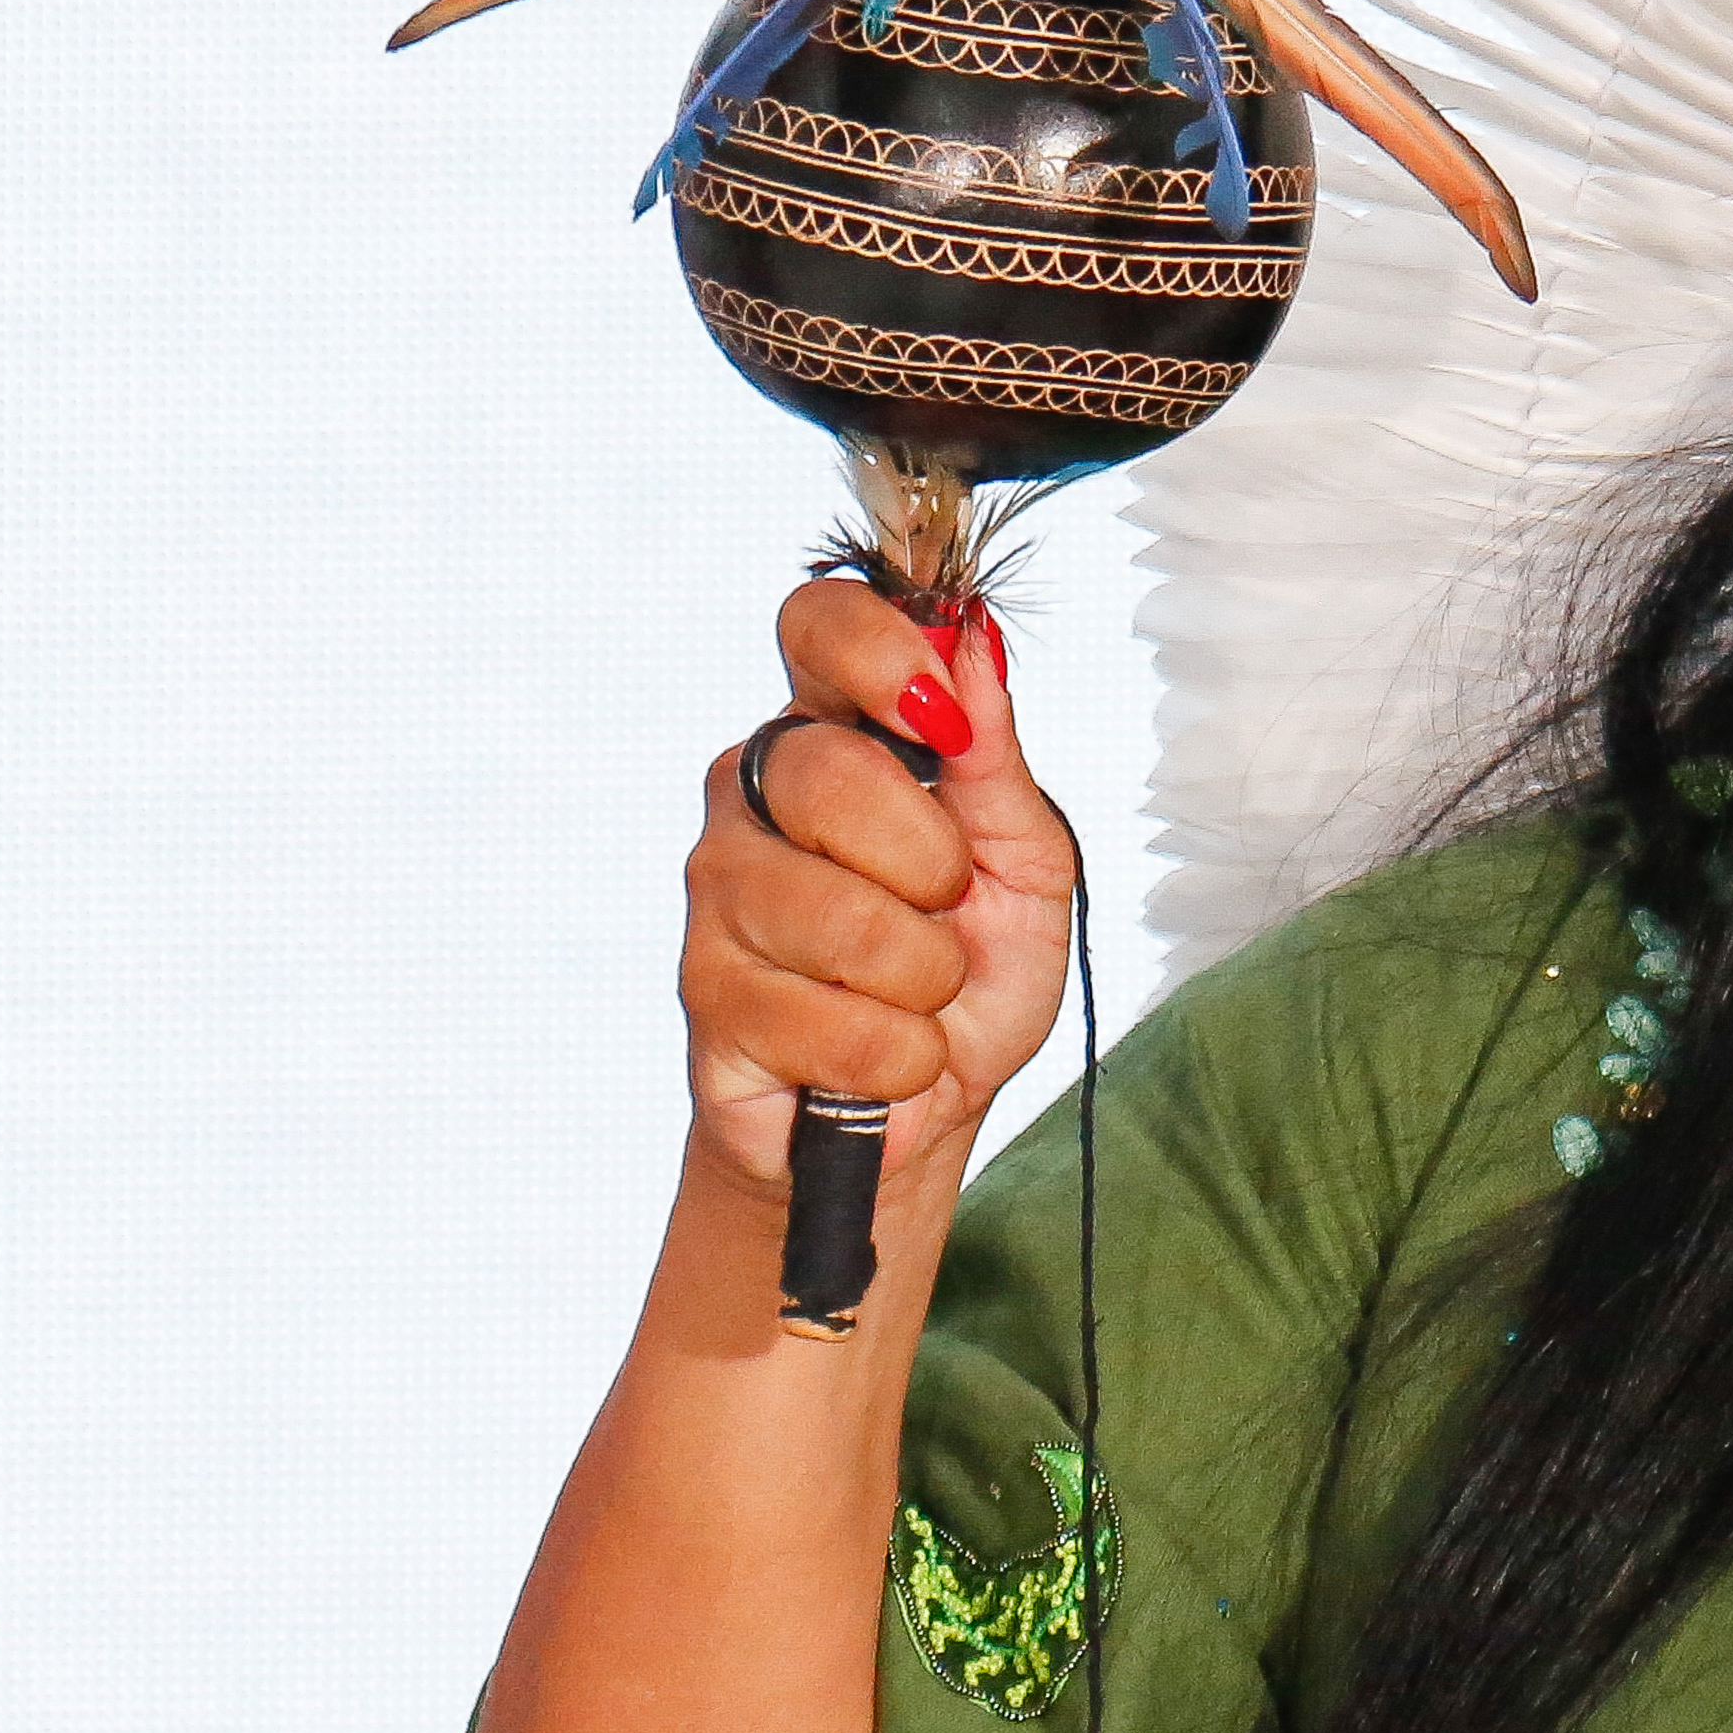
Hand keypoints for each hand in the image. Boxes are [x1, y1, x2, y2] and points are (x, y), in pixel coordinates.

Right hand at [674, 579, 1080, 1222]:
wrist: (927, 1109)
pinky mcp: (706, 993)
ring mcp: (718, 889)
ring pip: (836, 914)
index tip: (936, 714)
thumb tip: (974, 641)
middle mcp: (758, 792)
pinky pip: (830, 1020)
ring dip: (923, 978)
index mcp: (839, 732)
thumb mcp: (1026, 862)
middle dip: (929, 863)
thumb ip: (996, 758)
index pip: (816, 624)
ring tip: (920, 995)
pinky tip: (884, 1054)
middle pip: (830, 776)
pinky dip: (895, 1053)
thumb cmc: (972, 974)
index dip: (874, 649)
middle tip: (947, 905)